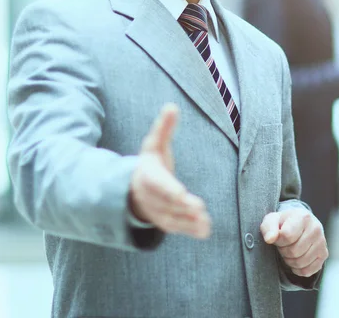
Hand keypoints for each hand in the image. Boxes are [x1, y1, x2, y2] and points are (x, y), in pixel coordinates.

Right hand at [129, 103, 210, 238]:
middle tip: (199, 208)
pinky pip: (177, 228)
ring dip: (188, 221)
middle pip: (166, 203)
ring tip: (205, 222)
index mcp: (147, 175)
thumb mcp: (154, 144)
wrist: (133, 190)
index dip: (169, 189)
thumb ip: (164, 127)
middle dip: (182, 207)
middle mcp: (150, 196)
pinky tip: (205, 231)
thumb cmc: (151, 163)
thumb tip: (172, 105)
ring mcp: (156, 212)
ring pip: (172, 219)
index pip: (158, 184)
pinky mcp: (164, 222)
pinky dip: (190, 231)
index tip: (181, 193)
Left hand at [260, 208, 327, 277]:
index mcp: (303, 217)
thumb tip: (269, 239)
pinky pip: (307, 271)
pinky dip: (297, 269)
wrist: (298, 223)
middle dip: (283, 251)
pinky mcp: (323, 255)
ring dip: (289, 260)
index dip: (278, 240)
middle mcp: (316, 228)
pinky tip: (295, 258)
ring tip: (288, 250)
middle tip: (282, 245)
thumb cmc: (283, 223)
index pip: (287, 236)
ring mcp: (322, 242)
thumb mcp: (272, 220)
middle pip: (293, 251)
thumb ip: (268, 228)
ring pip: (300, 263)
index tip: (277, 236)